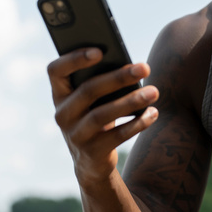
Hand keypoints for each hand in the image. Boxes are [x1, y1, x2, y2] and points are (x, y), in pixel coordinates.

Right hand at [47, 47, 159, 188]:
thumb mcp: (93, 99)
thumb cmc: (96, 115)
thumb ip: (101, 80)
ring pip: (102, 115)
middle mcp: (62, 113)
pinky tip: (153, 113)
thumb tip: (132, 66)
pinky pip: (117, 136)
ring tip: (154, 92)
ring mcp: (75, 134)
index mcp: (60, 93)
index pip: (56, 71)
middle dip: (119, 77)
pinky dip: (137, 123)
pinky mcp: (92, 152)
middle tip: (145, 67)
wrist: (91, 160)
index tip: (100, 51)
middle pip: (88, 91)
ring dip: (131, 101)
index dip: (74, 59)